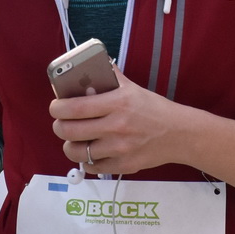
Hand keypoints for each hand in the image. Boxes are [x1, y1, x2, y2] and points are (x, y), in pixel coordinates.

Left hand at [49, 70, 189, 176]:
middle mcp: (116, 126)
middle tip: (62, 124)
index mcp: (117, 103)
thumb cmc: (153, 109)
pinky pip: (92, 167)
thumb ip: (110, 78)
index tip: (56, 107)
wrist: (178, 134)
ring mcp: (119, 149)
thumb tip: (89, 66)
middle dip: (59, 127)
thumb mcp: (132, 88)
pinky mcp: (123, 165)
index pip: (75, 107)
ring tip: (75, 140)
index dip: (57, 108)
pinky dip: (87, 161)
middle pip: (69, 131)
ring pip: (77, 152)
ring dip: (70, 146)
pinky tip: (92, 153)